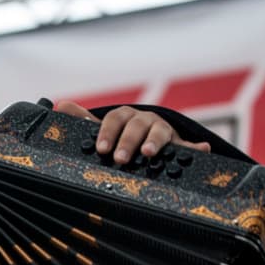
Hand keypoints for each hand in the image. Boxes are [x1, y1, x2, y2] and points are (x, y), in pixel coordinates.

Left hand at [55, 100, 210, 163]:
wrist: (147, 140)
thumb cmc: (121, 136)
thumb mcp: (101, 130)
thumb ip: (82, 121)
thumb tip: (61, 105)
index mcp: (124, 117)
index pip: (114, 120)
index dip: (108, 132)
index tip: (101, 148)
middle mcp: (143, 121)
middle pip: (136, 127)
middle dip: (128, 141)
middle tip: (121, 158)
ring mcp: (162, 132)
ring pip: (160, 133)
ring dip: (155, 141)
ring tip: (149, 153)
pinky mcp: (179, 145)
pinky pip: (189, 147)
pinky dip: (196, 148)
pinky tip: (203, 150)